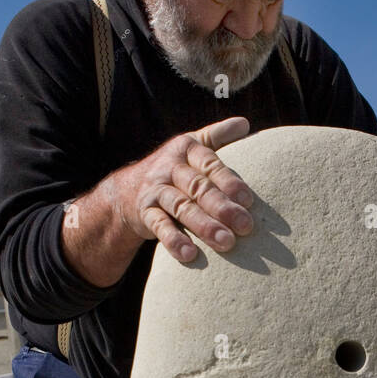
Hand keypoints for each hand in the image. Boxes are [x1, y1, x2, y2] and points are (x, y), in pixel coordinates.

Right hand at [117, 116, 253, 263]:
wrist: (128, 190)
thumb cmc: (173, 169)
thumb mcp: (191, 146)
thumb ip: (218, 135)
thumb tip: (244, 122)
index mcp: (186, 150)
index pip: (210, 164)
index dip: (229, 182)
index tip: (248, 200)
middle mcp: (169, 167)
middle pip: (198, 187)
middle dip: (222, 207)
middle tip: (245, 227)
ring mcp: (155, 190)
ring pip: (181, 207)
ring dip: (204, 226)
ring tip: (226, 243)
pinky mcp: (145, 212)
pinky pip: (159, 226)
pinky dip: (174, 240)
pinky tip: (190, 255)